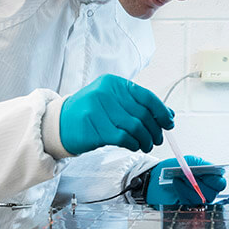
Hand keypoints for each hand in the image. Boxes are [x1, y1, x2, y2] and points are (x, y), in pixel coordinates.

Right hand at [59, 75, 173, 154]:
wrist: (60, 124)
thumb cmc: (90, 113)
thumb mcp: (113, 102)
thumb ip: (138, 106)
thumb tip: (168, 115)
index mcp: (113, 83)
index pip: (146, 96)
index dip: (161, 111)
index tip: (169, 123)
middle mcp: (105, 93)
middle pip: (142, 114)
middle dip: (155, 130)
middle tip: (157, 139)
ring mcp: (98, 110)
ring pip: (135, 127)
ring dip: (145, 139)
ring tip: (146, 144)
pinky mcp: (94, 128)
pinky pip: (124, 138)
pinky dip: (133, 144)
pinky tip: (133, 146)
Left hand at [145, 156, 226, 204]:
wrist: (156, 177)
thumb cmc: (173, 168)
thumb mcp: (189, 161)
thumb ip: (201, 164)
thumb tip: (210, 169)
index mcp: (210, 178)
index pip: (220, 183)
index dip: (215, 181)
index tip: (206, 175)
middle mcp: (205, 190)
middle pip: (212, 193)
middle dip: (199, 183)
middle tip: (189, 175)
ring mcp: (196, 200)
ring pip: (200, 199)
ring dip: (189, 187)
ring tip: (180, 177)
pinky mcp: (187, 207)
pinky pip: (189, 203)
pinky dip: (182, 192)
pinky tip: (176, 184)